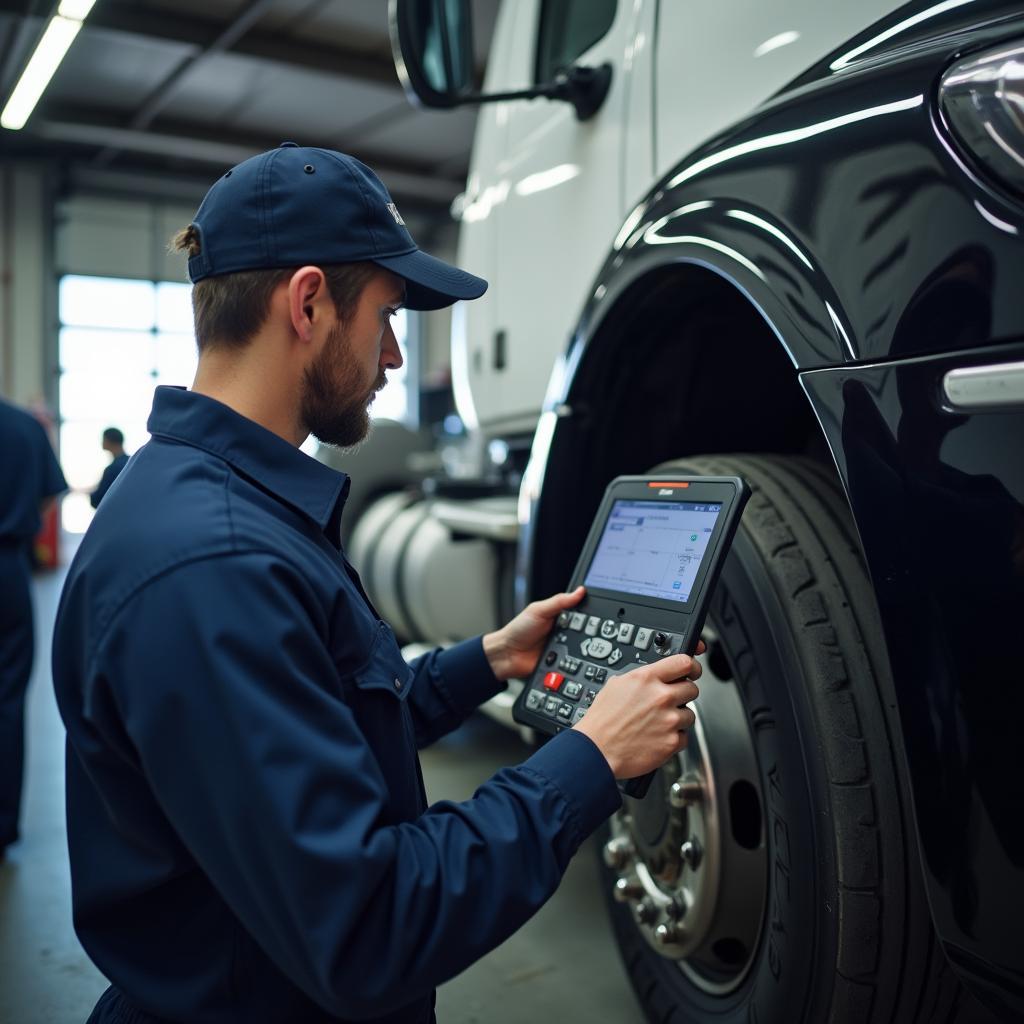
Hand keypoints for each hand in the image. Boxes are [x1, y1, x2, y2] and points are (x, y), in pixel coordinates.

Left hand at [483, 586, 585, 681]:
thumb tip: (579, 591)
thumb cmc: (518, 630)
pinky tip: (571, 656)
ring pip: (582, 646)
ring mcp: (563, 646)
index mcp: (559, 615)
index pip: (580, 611)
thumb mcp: (538, 610)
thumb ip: (559, 601)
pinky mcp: (562, 661)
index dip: (588, 612)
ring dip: (581, 646)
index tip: (596, 613)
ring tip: (573, 643)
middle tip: (581, 630)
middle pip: (585, 630)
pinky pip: (574, 661)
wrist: (508, 655)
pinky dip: (574, 660)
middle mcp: (563, 630)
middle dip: (588, 631)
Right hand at [575, 653, 701, 778]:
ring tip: (659, 723)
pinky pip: (685, 736)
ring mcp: (669, 720)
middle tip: (670, 702)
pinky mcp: (672, 742)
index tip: (693, 670)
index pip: (684, 662)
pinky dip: (674, 738)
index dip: (692, 666)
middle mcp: (661, 697)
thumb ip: (642, 677)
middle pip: (692, 688)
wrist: (597, 750)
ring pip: (690, 714)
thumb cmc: (602, 720)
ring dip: (679, 718)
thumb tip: (656, 675)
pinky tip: (658, 737)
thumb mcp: (616, 684)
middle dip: (683, 694)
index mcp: (647, 678)